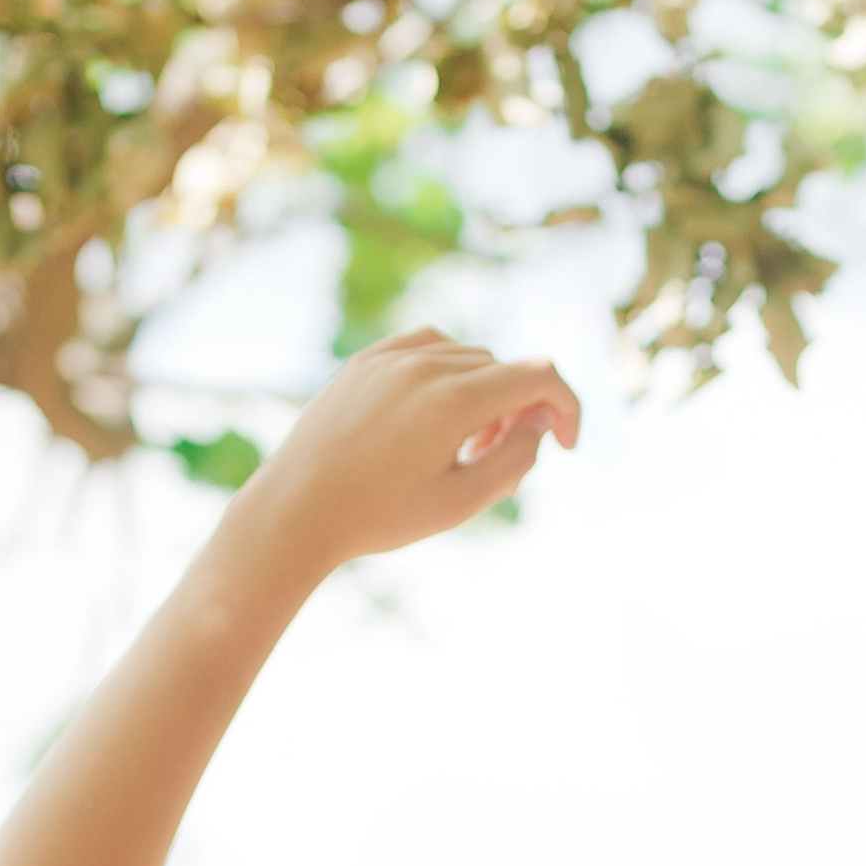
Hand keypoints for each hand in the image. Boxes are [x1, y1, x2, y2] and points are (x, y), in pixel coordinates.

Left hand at [247, 329, 580, 571]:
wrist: (297, 509)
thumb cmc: (380, 516)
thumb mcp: (461, 502)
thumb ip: (515, 459)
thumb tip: (540, 423)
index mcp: (454, 400)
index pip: (540, 375)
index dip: (567, 407)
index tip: (566, 444)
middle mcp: (426, 364)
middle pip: (504, 370)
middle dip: (517, 413)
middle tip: (493, 464)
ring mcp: (392, 355)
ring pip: (469, 358)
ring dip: (482, 396)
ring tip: (458, 448)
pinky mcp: (366, 359)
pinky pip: (428, 348)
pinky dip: (447, 376)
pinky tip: (432, 417)